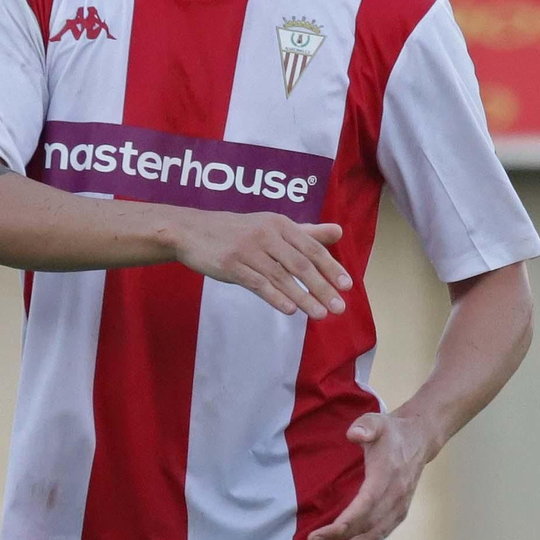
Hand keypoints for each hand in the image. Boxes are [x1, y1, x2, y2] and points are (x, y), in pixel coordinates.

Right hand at [171, 213, 351, 318]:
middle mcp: (266, 234)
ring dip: (303, 297)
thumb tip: (339, 232)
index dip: (331, 268)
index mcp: (280, 224)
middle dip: (322, 287)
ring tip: (320, 315)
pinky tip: (290, 310)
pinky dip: (275, 297)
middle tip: (339, 308)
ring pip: (281, 277)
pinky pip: (257, 283)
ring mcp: (248, 250)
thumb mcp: (271, 226)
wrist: (191, 232)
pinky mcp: (230, 265)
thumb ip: (306, 232)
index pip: (312, 248)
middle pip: (300, 264)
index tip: (347, 286)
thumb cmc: (236, 232)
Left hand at [306, 412, 431, 539]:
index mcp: (388, 475)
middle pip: (370, 527)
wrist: (419, 439)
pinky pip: (380, 535)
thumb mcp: (377, 421)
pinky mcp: (398, 512)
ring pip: (376, 536)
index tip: (322, 534)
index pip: (366, 504)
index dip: (345, 523)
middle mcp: (396, 496)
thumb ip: (365, 426)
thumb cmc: (390, 431)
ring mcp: (399, 506)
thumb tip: (354, 435)